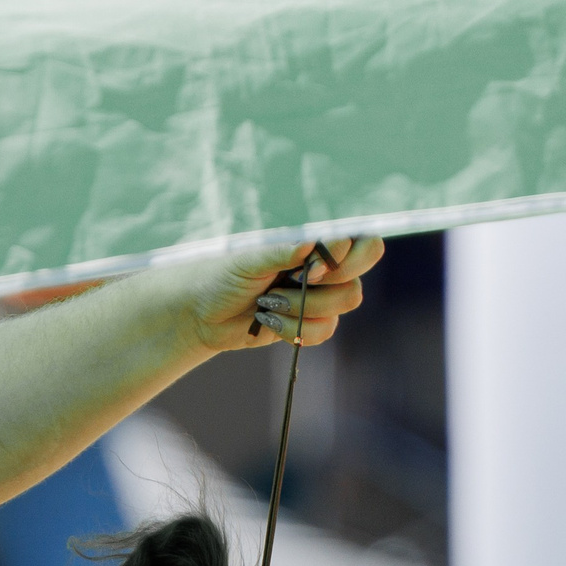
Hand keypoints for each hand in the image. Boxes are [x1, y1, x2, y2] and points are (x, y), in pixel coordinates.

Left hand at [171, 237, 385, 353]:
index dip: (345, 256)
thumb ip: (281, 250)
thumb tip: (312, 243)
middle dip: (329, 285)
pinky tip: (270, 320)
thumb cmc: (223, 273)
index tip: (311, 268)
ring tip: (269, 301)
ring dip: (304, 307)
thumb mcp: (249, 257)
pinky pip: (325, 329)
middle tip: (298, 283)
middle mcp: (324, 262)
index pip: (359, 237)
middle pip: (361, 270)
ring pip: (345, 302)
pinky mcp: (312, 321)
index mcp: (313, 237)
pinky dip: (295, 327)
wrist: (204, 313)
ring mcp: (321, 292)